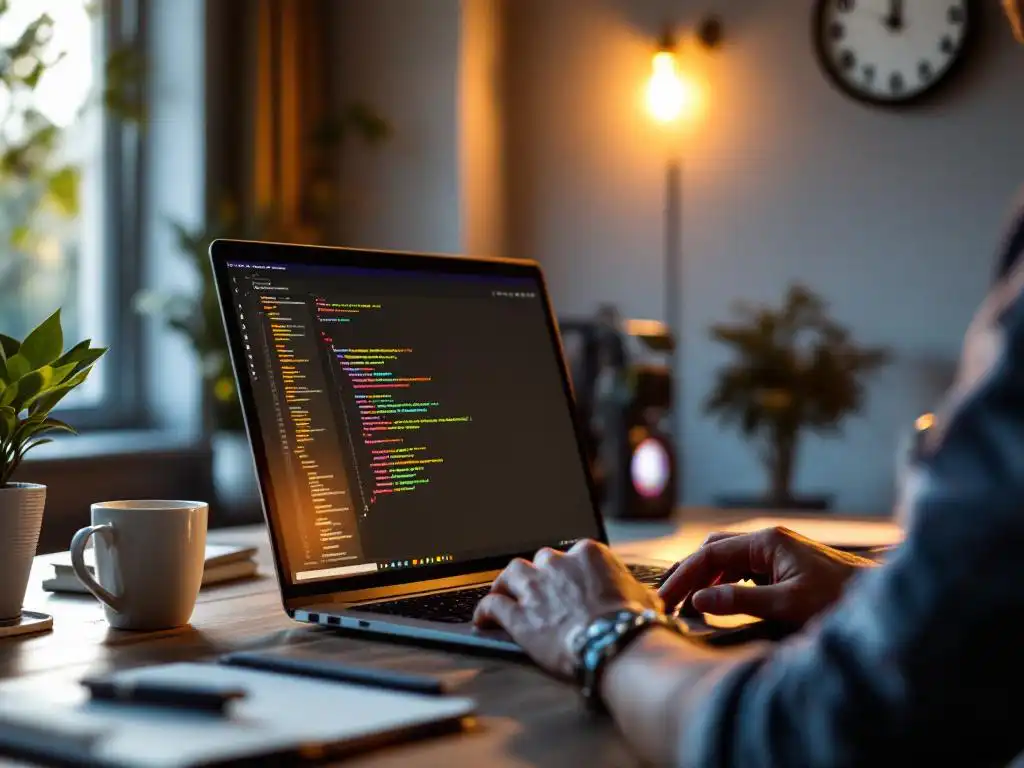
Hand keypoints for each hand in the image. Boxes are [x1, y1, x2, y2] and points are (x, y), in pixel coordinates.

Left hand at [473, 540, 662, 677]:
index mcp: (588, 554)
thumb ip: (631, 589)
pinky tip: (483, 618)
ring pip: (511, 574)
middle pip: (540, 561)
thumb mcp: (643, 597)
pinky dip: (485, 610)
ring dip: (506, 584)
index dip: (569, 571)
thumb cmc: (632, 623)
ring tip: (504, 593)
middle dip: (540, 575)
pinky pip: (493, 605)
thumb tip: (640, 596)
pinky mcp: (518, 616)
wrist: (615, 644)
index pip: (573, 555)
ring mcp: (535, 589)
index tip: (569, 583)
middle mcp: (558, 565)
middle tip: (540, 591)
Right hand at [658, 527, 875, 625]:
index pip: (709, 553)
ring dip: (707, 580)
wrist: (884, 603)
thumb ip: (740, 601)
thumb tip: (698, 600)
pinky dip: (726, 584)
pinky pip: (745, 570)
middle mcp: (769, 540)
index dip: (683, 577)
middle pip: (715, 550)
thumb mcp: (788, 604)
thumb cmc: (841, 601)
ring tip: (689, 605)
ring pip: (729, 560)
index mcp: (767, 541)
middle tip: (670, 601)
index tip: (665, 601)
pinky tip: (720, 602)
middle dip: (690, 574)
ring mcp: (779, 553)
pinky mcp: (786, 567)